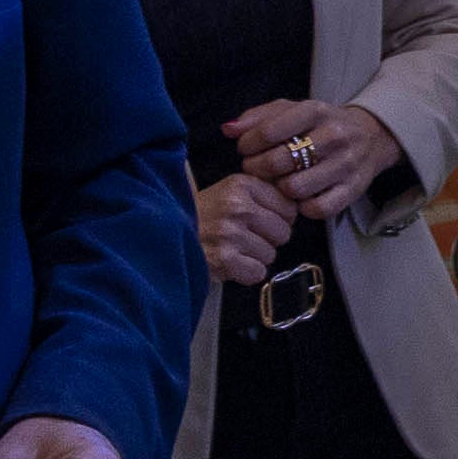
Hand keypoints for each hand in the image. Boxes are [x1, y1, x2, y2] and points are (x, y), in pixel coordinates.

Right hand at [192, 165, 300, 287]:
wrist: (161, 234)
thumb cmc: (199, 216)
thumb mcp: (227, 192)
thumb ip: (260, 194)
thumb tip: (297, 206)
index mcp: (241, 185)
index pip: (289, 207)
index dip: (278, 219)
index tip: (262, 222)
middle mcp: (238, 206)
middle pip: (284, 233)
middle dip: (268, 239)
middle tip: (245, 238)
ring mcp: (231, 234)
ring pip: (270, 255)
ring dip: (255, 257)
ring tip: (232, 249)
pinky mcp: (225, 260)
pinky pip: (257, 273)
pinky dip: (245, 273)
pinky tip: (230, 263)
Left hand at [221, 98, 407, 229]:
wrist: (371, 136)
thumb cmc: (320, 124)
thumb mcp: (292, 110)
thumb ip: (258, 117)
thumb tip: (228, 129)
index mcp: (315, 111)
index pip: (269, 131)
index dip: (248, 144)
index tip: (245, 149)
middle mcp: (333, 135)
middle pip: (279, 162)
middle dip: (258, 169)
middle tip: (256, 169)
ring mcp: (345, 164)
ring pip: (295, 188)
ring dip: (280, 189)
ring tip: (279, 182)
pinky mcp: (353, 190)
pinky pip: (317, 209)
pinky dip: (303, 207)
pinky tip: (300, 197)